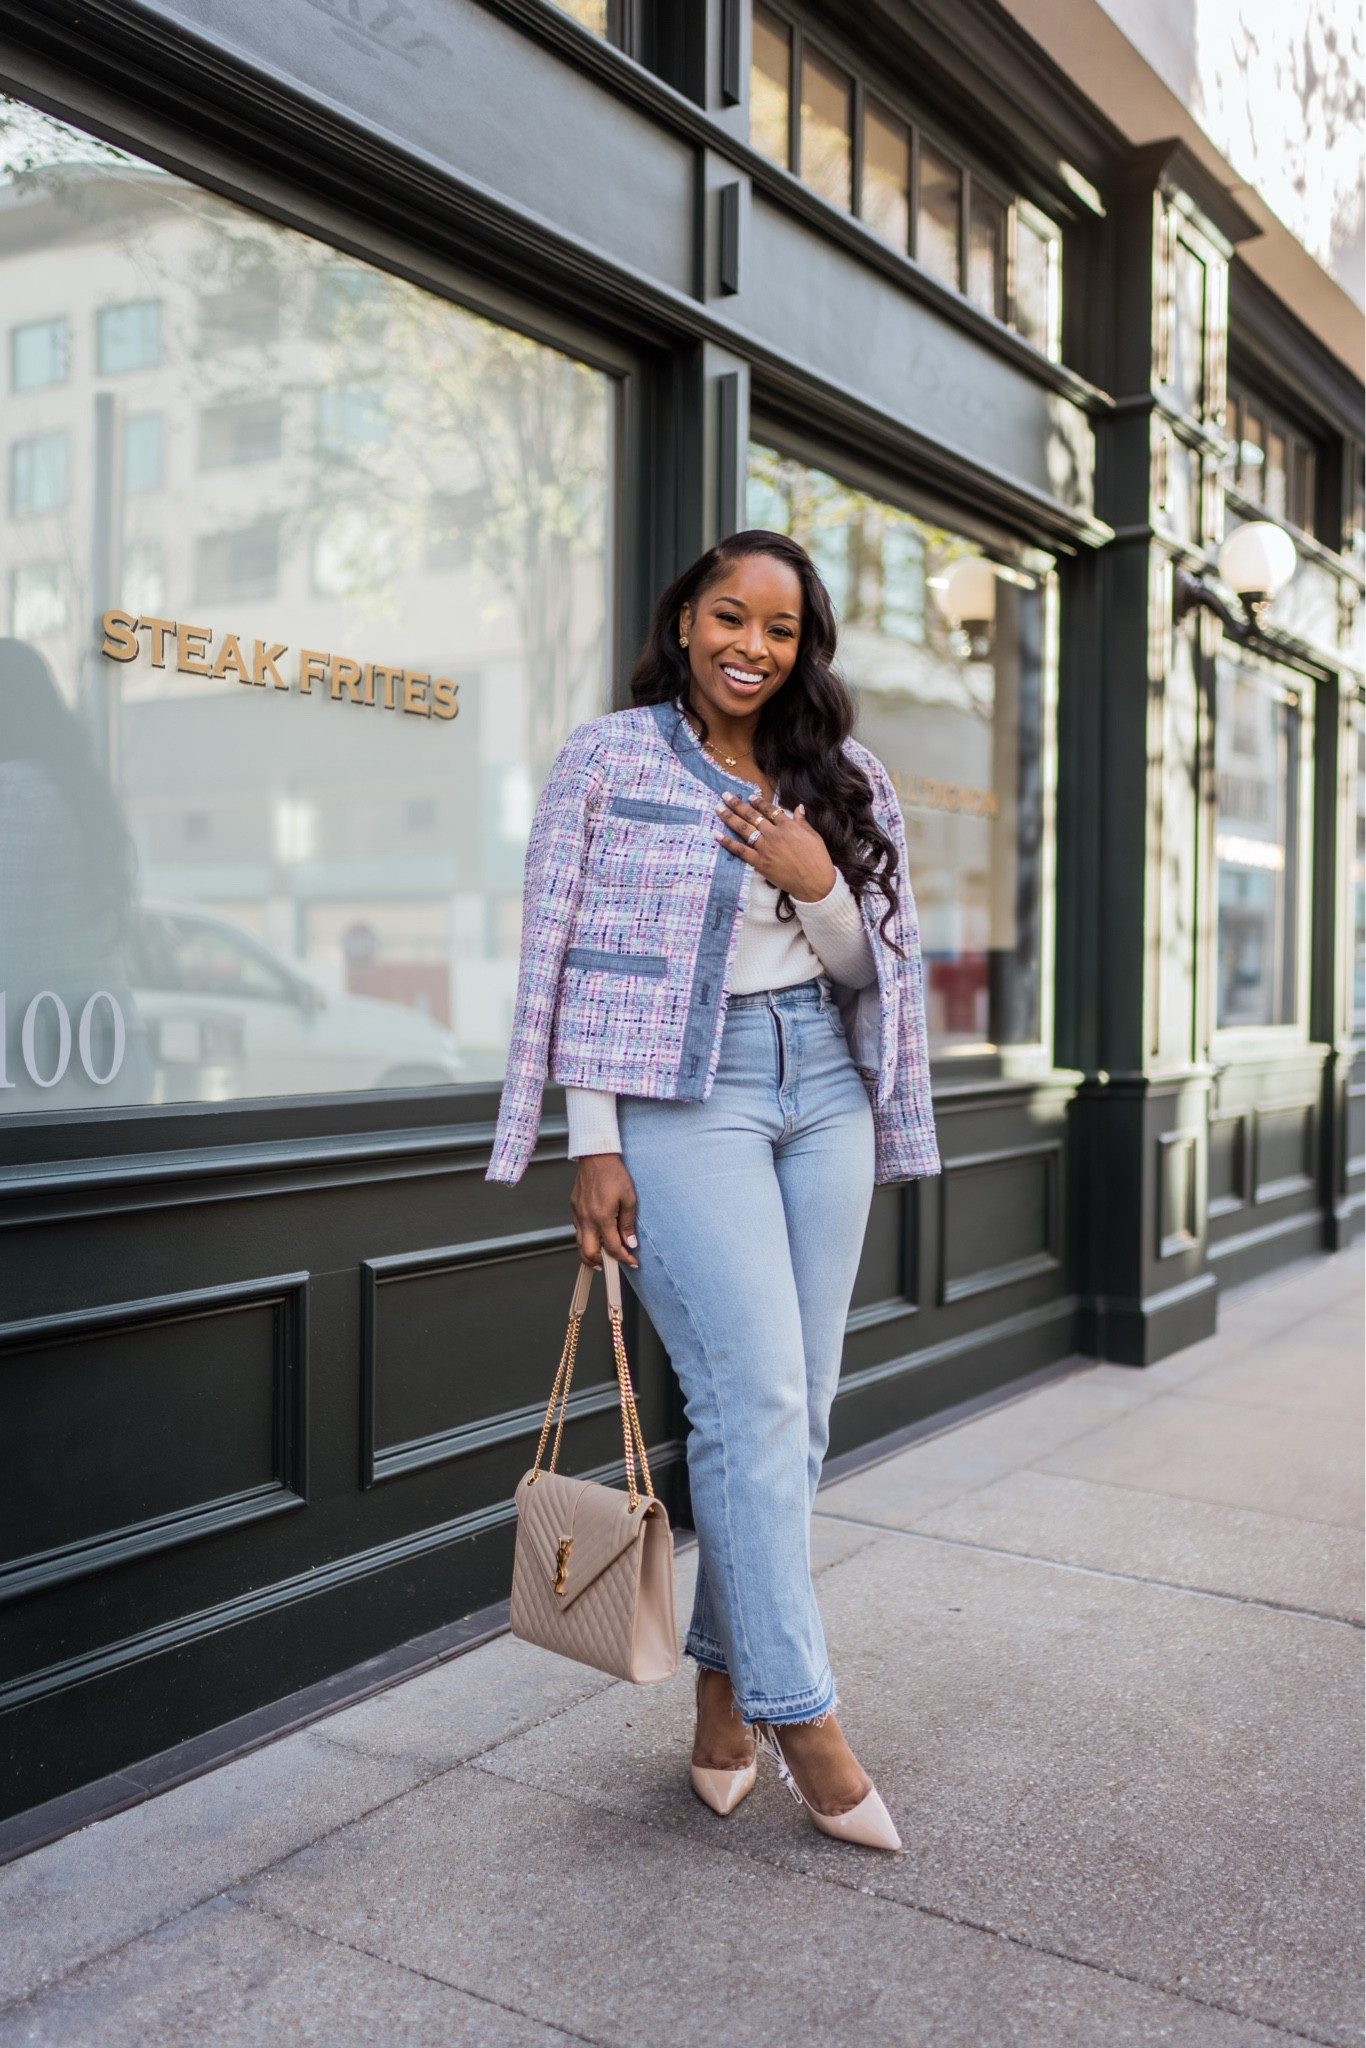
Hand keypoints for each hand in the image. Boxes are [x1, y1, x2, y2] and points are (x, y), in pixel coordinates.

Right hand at [571, 1155, 639, 1268]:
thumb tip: (630, 1242)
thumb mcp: (629, 1198)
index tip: (631, 1261)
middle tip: (611, 1264)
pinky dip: (585, 1238)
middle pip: (589, 1253)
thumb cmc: (613, 1173)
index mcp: (602, 1217)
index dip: (623, 1258)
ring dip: (590, 1253)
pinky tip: (594, 1236)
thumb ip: (628, 1223)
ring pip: (579, 1243)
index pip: (612, 1247)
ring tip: (601, 1256)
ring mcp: (578, 1213)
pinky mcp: (574, 1208)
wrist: (596, 1156)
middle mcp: (587, 1218)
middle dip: (600, 1263)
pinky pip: (577, 1229)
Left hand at [715, 793, 836, 902]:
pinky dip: (728, 842)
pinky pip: (740, 850)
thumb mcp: (813, 836)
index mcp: (788, 826)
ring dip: (729, 817)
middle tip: (725, 796)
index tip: (750, 796)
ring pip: (744, 829)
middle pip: (752, 816)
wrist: (815, 882)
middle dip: (737, 804)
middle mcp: (774, 834)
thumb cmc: (818, 859)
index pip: (770, 809)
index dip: (758, 802)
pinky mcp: (760, 863)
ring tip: (718, 809)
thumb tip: (799, 807)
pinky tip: (717, 834)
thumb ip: (803, 821)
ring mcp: (765, 848)